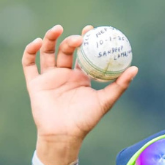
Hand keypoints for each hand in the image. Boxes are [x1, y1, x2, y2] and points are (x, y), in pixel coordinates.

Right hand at [21, 24, 137, 152]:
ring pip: (46, 52)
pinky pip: (29, 64)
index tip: (91, 29)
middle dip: (71, 40)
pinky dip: (30, 52)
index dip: (86, 39)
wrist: (64, 135)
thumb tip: (135, 68)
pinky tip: (36, 43)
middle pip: (65, 50)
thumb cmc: (85, 120)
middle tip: (80, 37)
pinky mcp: (35, 84)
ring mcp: (48, 78)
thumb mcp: (105, 101)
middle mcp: (63, 74)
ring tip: (57, 30)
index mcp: (79, 76)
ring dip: (49, 39)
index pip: (82, 53)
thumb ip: (119, 85)